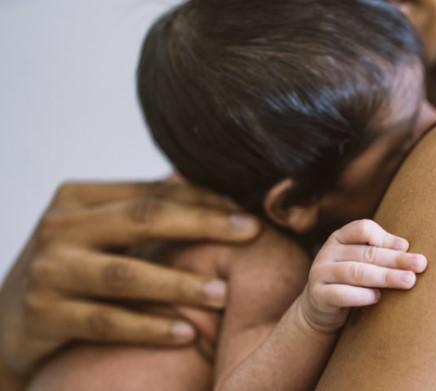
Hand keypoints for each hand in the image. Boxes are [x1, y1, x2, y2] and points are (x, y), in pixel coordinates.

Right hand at [0, 180, 259, 374]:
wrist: (2, 324)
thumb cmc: (68, 271)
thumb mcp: (96, 233)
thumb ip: (141, 209)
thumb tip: (202, 184)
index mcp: (78, 198)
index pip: (152, 193)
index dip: (203, 201)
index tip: (245, 211)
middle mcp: (61, 228)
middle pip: (144, 220)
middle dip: (203, 225)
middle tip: (251, 232)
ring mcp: (50, 271)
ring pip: (126, 275)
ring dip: (180, 285)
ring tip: (223, 293)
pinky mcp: (43, 314)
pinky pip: (107, 322)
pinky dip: (149, 328)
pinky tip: (185, 333)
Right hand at [298, 219, 426, 333]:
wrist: (322, 311)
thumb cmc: (351, 283)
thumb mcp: (362, 263)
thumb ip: (379, 253)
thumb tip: (405, 247)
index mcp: (340, 238)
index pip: (362, 229)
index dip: (385, 237)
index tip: (406, 247)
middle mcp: (327, 252)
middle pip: (365, 253)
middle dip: (396, 259)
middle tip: (421, 264)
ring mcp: (319, 273)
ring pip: (356, 272)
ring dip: (385, 276)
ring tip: (408, 281)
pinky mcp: (318, 295)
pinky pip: (340, 294)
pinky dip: (361, 295)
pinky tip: (378, 298)